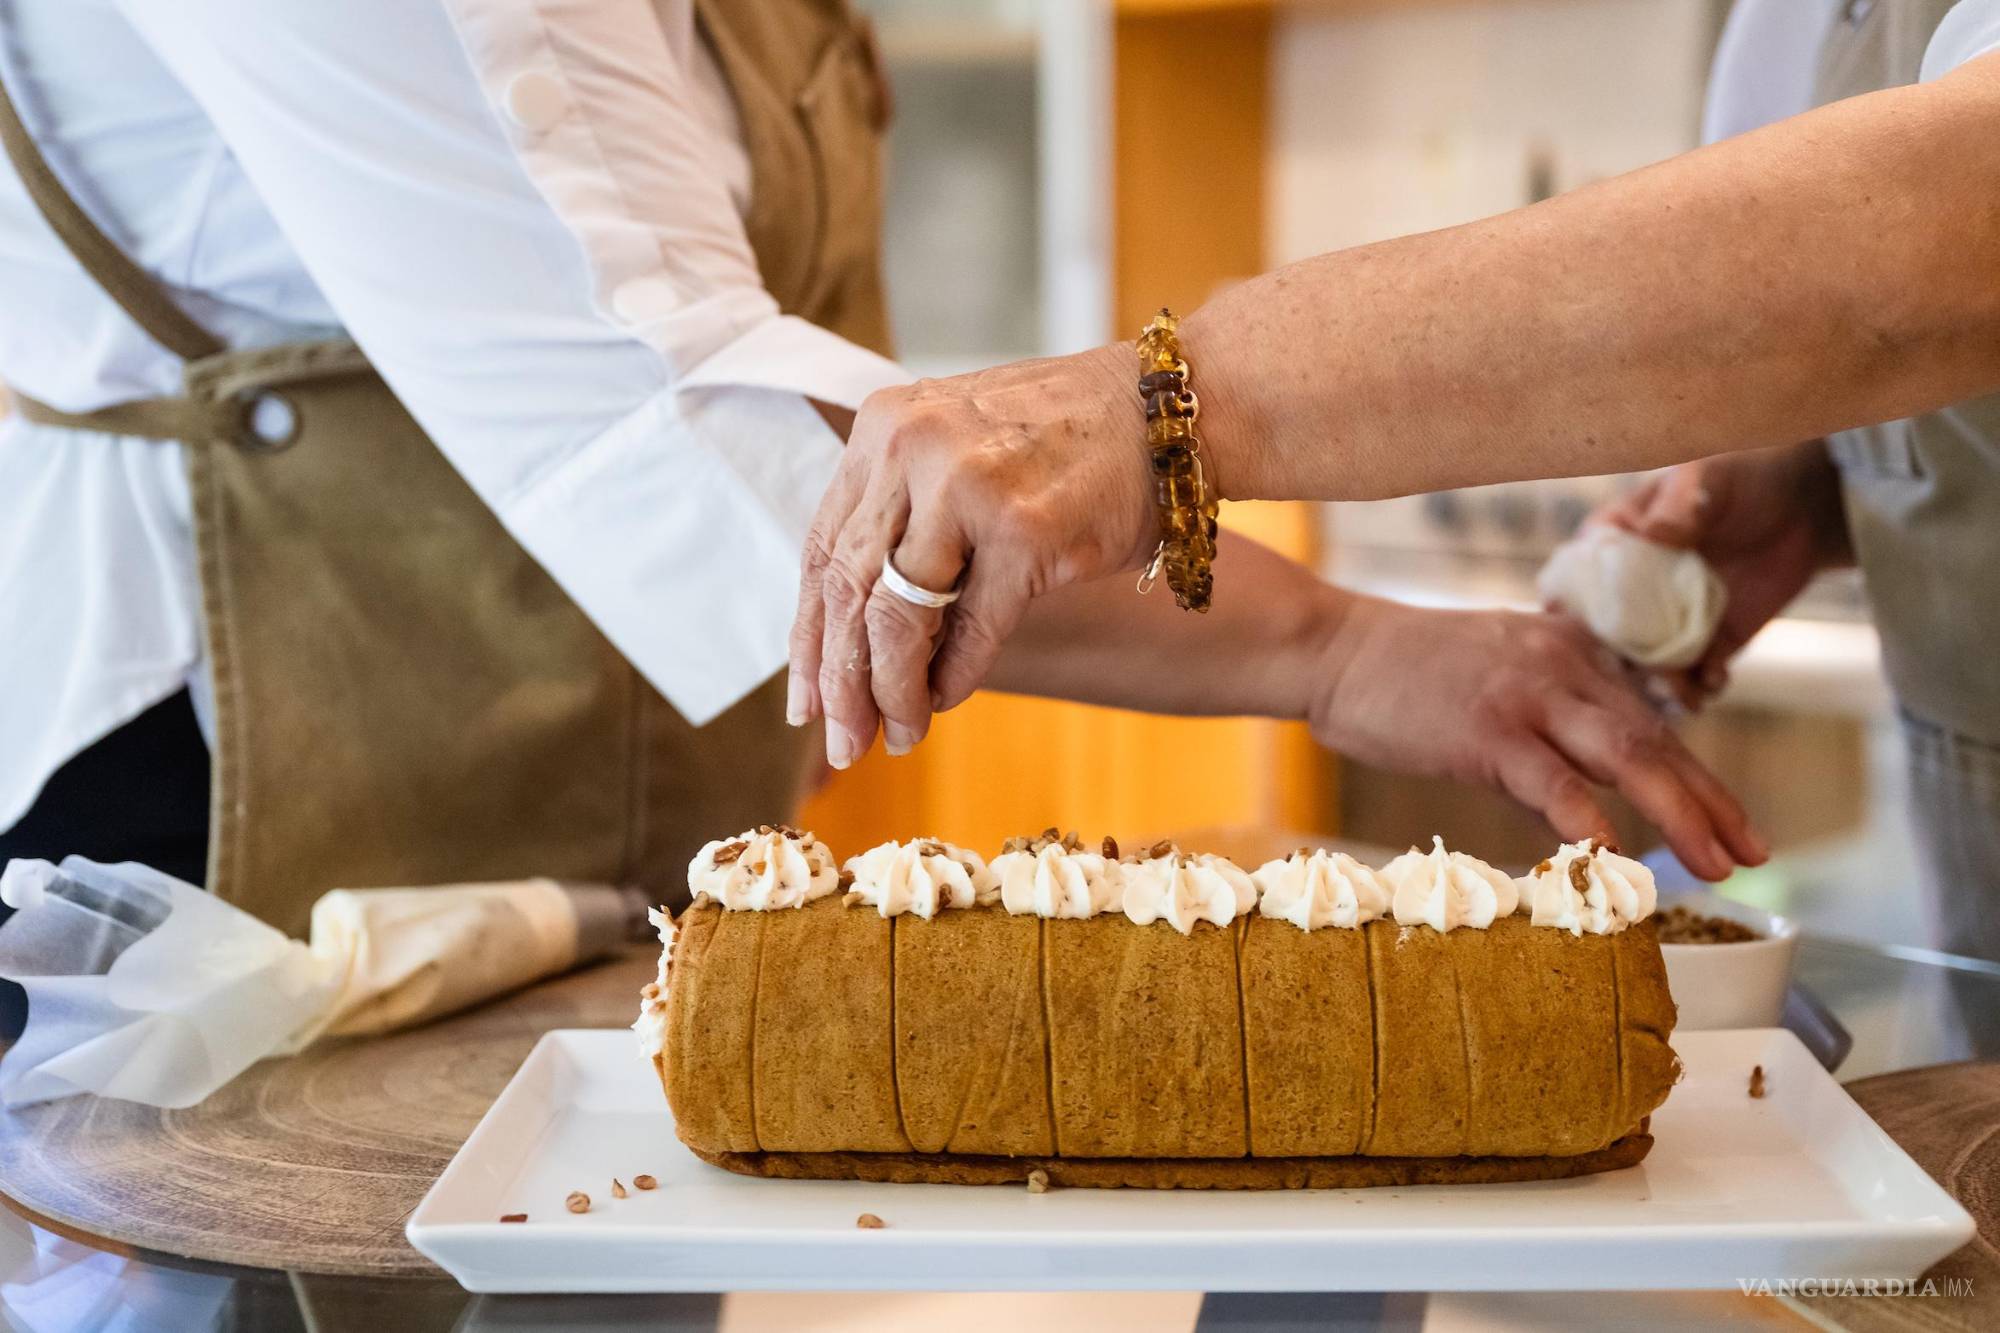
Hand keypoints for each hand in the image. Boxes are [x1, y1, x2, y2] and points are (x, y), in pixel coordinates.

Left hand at [788, 344, 1155, 767]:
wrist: (1168, 410)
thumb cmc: (1068, 441)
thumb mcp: (959, 449)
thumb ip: (904, 516)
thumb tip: (853, 634)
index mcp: (884, 427)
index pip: (821, 549)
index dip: (809, 635)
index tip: (804, 700)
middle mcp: (912, 449)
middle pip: (849, 590)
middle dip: (842, 682)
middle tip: (844, 741)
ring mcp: (968, 487)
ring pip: (900, 617)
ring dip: (894, 692)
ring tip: (899, 736)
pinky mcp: (1026, 530)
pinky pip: (973, 628)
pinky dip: (957, 677)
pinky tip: (946, 702)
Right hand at [1310, 598, 1766, 879]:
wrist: (1334, 648)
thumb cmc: (1400, 675)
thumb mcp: (1491, 682)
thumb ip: (1541, 728)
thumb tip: (1576, 799)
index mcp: (1568, 655)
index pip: (1651, 722)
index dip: (1700, 779)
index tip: (1739, 827)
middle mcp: (1562, 667)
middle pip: (1655, 740)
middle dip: (1710, 802)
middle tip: (1754, 855)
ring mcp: (1526, 696)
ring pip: (1625, 756)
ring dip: (1677, 813)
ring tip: (1714, 864)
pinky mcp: (1485, 729)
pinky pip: (1551, 781)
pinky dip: (1589, 819)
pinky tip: (1615, 856)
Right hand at [1596, 441, 1849, 699]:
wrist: (1801, 509)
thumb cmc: (1739, 479)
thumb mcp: (1705, 478)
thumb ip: (1679, 505)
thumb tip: (1655, 533)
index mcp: (1616, 547)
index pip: (1575, 583)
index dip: (1568, 611)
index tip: (1575, 634)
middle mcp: (1633, 592)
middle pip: (1606, 637)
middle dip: (1617, 665)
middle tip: (1641, 678)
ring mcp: (1669, 622)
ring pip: (1648, 666)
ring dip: (1661, 687)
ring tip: (1684, 695)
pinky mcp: (1709, 643)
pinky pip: (1695, 676)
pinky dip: (1701, 687)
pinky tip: (1715, 679)